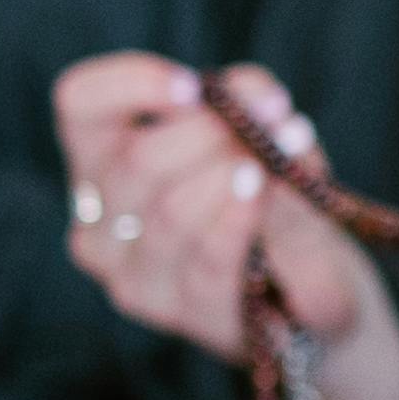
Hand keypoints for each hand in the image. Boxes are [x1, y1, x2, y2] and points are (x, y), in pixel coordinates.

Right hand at [52, 52, 398, 399]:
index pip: (80, 104)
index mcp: (101, 159)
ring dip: (233, 175)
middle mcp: (99, 220)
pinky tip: (267, 195)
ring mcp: (131, 275)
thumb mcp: (272, 139)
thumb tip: (249, 93)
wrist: (318, 292)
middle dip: (212, 133)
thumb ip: (258, 106)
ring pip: (169, 213)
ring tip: (288, 151)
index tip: (195, 86)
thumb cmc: (279, 201)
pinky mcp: (176, 315)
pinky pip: (205, 262)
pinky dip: (241, 223)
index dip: (130, 84)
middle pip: (137, 161)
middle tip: (274, 116)